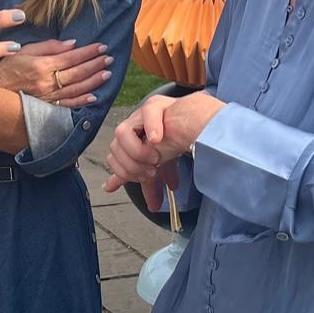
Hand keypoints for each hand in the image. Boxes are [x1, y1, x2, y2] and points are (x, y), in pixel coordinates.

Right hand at [0, 37, 112, 106]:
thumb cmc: (7, 67)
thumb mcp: (24, 50)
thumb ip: (49, 46)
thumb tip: (72, 44)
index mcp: (43, 65)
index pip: (72, 57)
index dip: (88, 52)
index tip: (102, 46)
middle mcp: (47, 82)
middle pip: (77, 72)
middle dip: (95, 64)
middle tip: (109, 58)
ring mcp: (48, 97)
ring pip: (76, 88)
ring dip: (94, 81)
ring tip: (107, 73)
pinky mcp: (47, 107)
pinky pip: (67, 105)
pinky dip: (82, 101)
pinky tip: (94, 96)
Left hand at [103, 90, 223, 199]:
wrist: (199, 128)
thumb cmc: (180, 146)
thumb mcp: (163, 169)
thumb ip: (152, 185)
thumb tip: (152, 207)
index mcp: (129, 143)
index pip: (114, 160)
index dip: (124, 174)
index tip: (145, 178)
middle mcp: (131, 128)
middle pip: (114, 151)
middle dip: (132, 167)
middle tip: (152, 171)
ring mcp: (140, 115)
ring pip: (120, 133)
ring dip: (138, 152)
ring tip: (155, 158)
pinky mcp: (153, 105)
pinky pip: (144, 114)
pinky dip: (150, 128)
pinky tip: (156, 139)